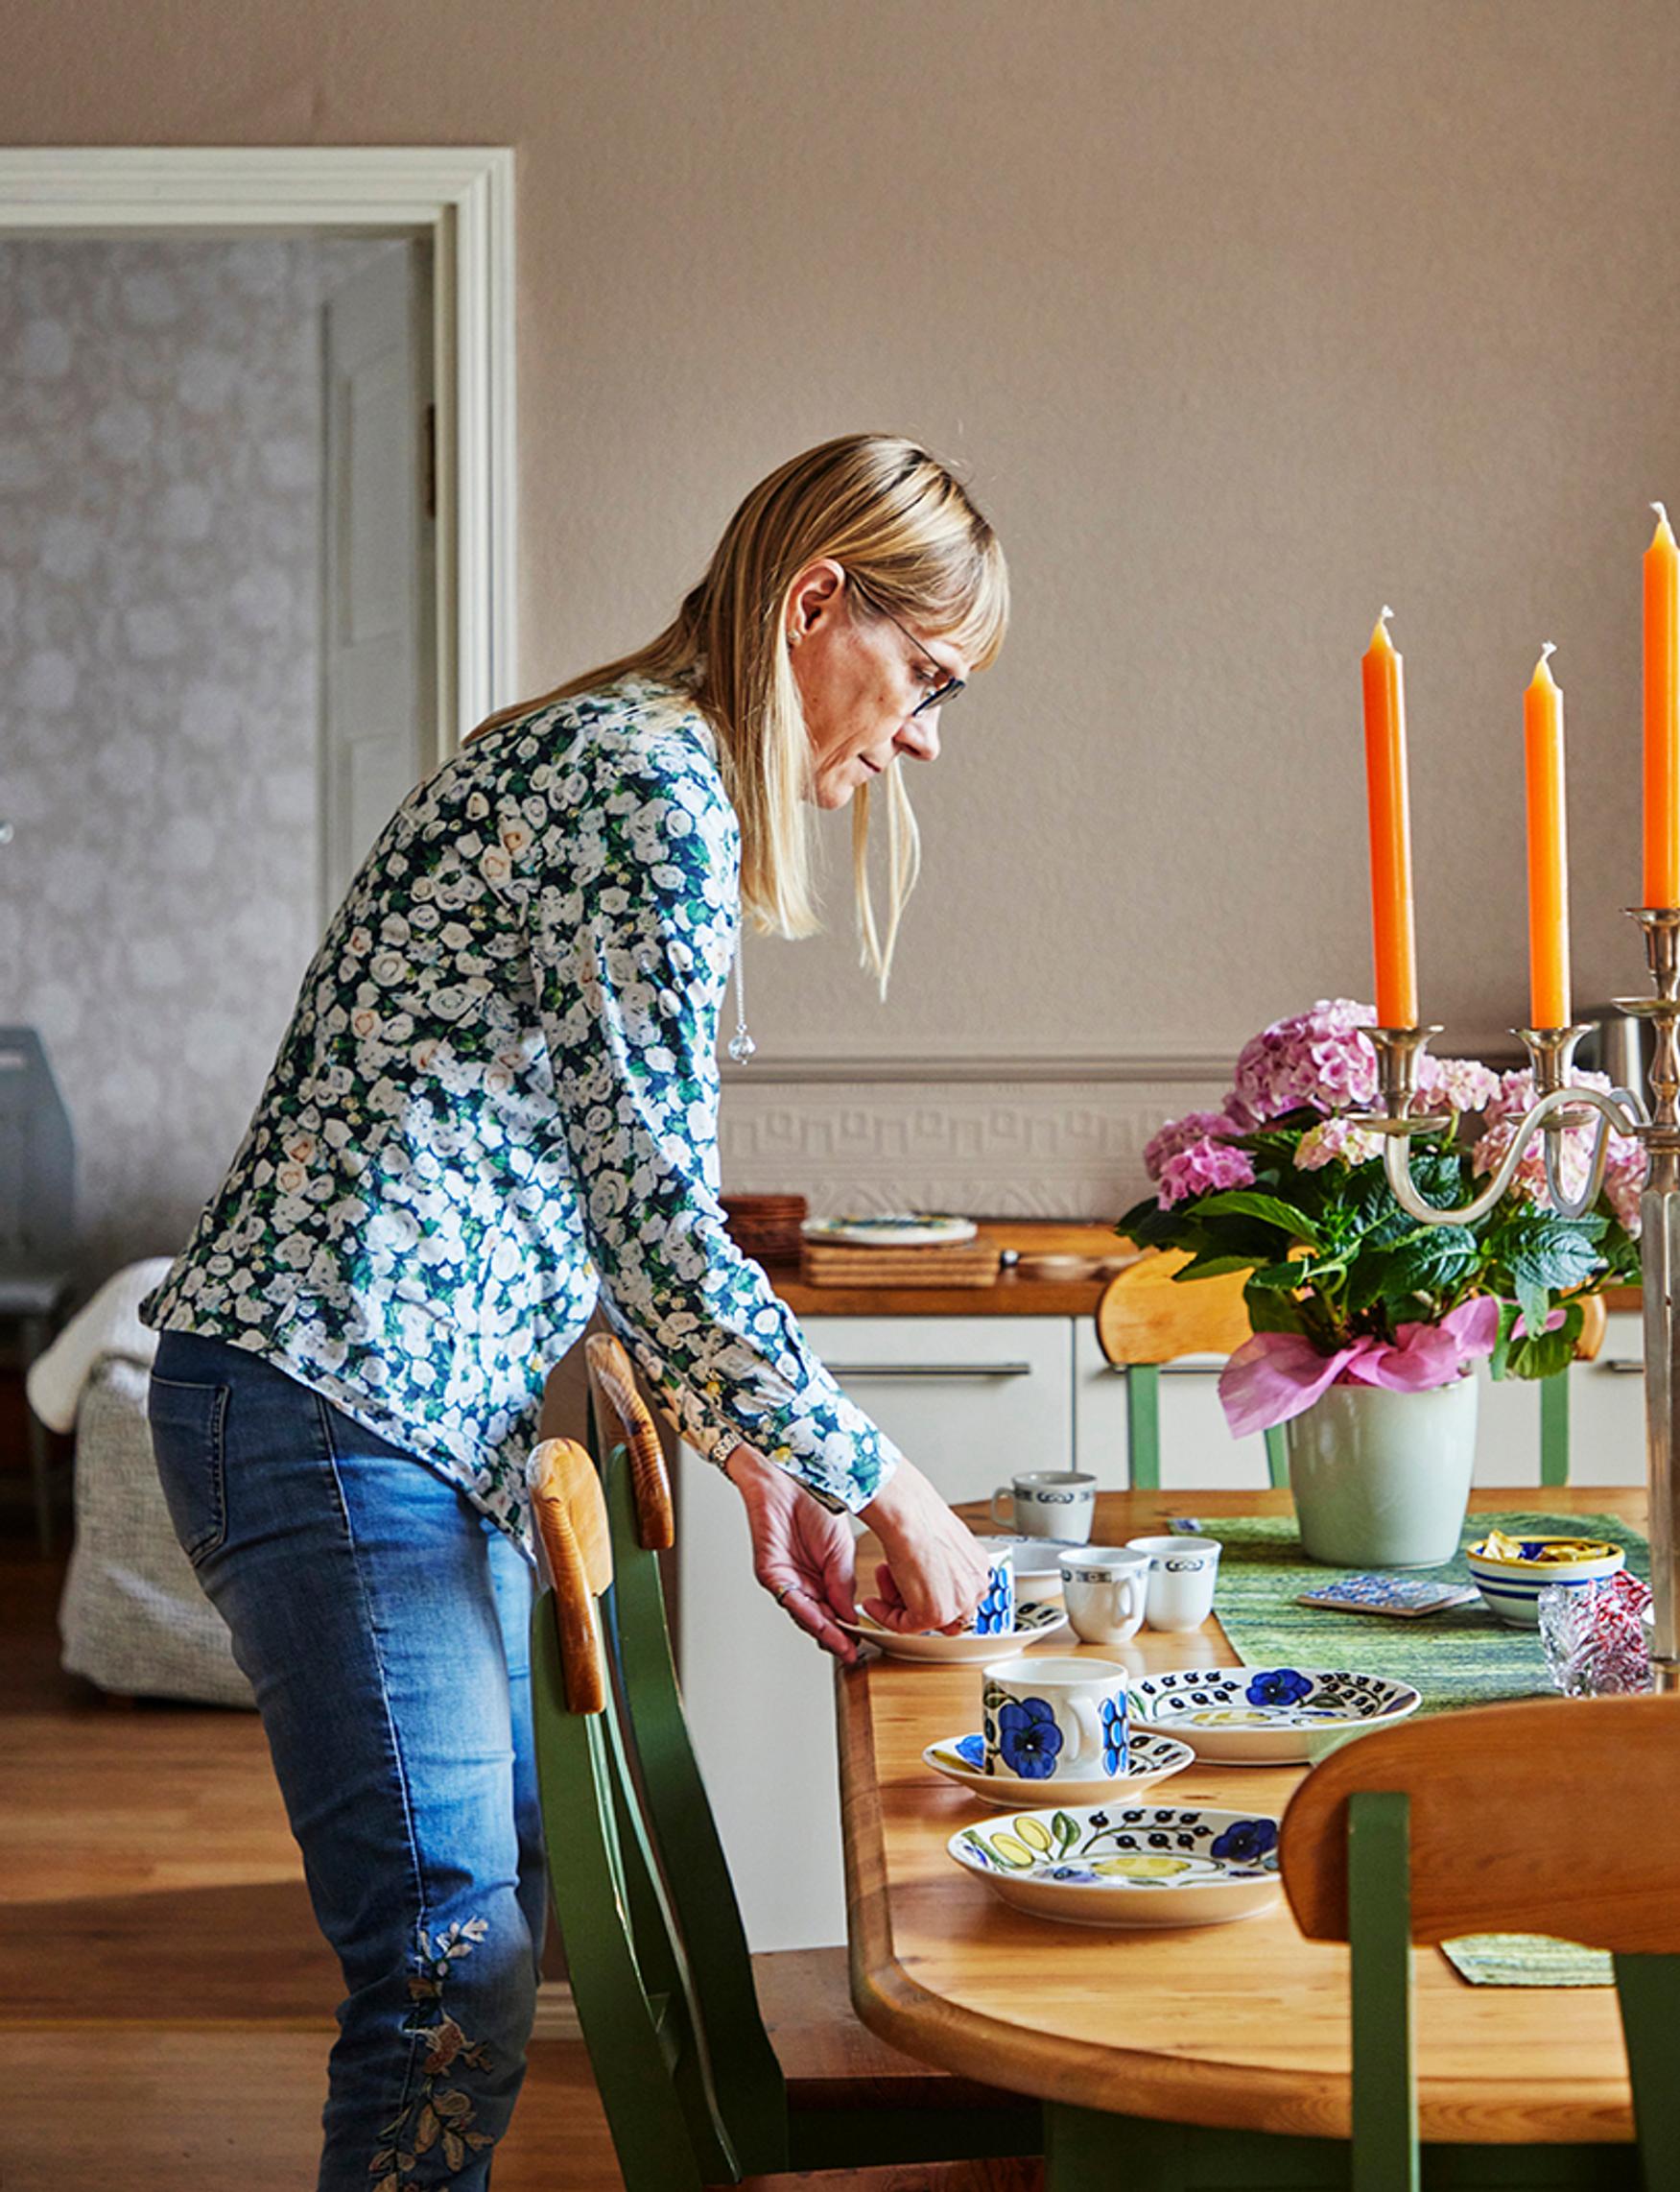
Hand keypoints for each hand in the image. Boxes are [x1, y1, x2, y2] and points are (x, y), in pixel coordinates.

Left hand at [723, 1442, 860, 1663]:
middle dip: (833, 1638)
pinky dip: (806, 1612)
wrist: (797, 1477)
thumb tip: (850, 1619)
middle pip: (815, 1619)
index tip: (858, 1647)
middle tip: (850, 1653)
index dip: (844, 1632)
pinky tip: (823, 1621)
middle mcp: (800, 1581)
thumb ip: (843, 1587)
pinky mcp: (769, 1571)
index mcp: (819, 1577)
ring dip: (822, 1631)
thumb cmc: (816, 1505)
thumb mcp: (842, 1553)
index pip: (830, 1613)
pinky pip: (788, 1597)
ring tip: (840, 1644)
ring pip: (802, 1614)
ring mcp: (784, 1578)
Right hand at [858, 1459, 989, 1634]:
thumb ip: (942, 1566)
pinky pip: (905, 1626)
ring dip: (896, 1603)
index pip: (959, 1596)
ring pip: (924, 1619)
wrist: (908, 1512)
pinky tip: (872, 1603)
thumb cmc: (918, 1515)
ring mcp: (959, 1602)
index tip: (908, 1588)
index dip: (927, 1592)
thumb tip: (927, 1578)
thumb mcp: (939, 1543)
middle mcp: (975, 1586)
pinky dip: (884, 1616)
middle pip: (943, 1610)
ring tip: (883, 1579)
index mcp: (978, 1567)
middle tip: (893, 1581)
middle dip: (913, 1597)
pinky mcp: (936, 1614)